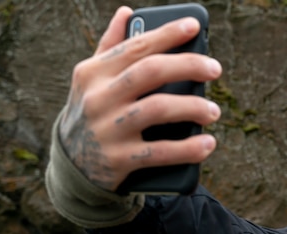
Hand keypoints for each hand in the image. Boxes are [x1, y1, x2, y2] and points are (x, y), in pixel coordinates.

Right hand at [58, 6, 221, 191]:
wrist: (71, 166)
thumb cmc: (92, 114)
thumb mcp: (91, 81)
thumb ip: (110, 47)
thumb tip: (127, 12)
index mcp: (94, 73)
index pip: (136, 47)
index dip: (167, 34)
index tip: (194, 26)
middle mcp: (99, 98)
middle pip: (151, 71)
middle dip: (188, 65)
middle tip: (215, 69)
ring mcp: (108, 130)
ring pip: (158, 109)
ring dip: (192, 107)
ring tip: (213, 111)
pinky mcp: (119, 160)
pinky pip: (160, 153)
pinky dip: (188, 149)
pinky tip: (208, 143)